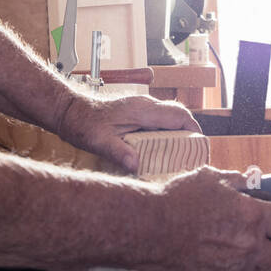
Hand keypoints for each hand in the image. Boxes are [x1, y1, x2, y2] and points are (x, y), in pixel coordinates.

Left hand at [55, 94, 199, 171]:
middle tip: (193, 155)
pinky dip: (167, 131)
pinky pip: (160, 118)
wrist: (69, 111)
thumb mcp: (99, 142)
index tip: (200, 147)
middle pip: (179, 115)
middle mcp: (145, 105)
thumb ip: (118, 152)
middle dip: (190, 134)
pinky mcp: (137, 111)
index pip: (179, 115)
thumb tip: (136, 165)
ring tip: (181, 155)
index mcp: (142, 110)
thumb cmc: (83, 124)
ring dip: (179, 133)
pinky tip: (161, 148)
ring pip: (170, 116)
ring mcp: (141, 106)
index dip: (194, 130)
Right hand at [151, 166, 270, 270]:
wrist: (149, 228)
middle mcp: (249, 246)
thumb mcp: (211, 178)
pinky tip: (212, 261)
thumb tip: (248, 181)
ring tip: (229, 248)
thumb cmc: (178, 200)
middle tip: (257, 239)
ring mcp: (233, 269)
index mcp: (254, 217)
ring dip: (247, 262)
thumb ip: (236, 181)